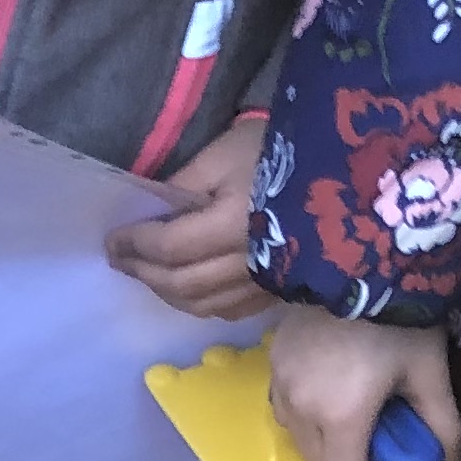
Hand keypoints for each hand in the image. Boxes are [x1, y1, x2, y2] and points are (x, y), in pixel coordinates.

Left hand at [107, 113, 277, 321]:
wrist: (347, 173)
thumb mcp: (226, 151)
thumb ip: (185, 185)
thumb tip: (153, 211)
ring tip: (146, 276)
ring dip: (167, 293)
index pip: (169, 247)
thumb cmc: (282, 150)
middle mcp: (245, 264)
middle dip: (144, 273)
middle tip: (119, 260)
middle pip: (181, 283)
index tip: (112, 239)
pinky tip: (186, 292)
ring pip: (202, 305)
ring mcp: (263, 284)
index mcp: (231, 225)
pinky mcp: (277, 291)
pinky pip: (229, 311)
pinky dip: (199, 305)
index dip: (136, 246)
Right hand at [265, 307, 458, 460]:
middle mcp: (302, 410)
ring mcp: (281, 386)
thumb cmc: (402, 315)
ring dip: (324, 440)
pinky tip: (330, 382)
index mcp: (342, 417)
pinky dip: (307, 412)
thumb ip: (442, 430)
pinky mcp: (271, 364)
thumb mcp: (430, 372)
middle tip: (375, 428)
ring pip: (299, 443)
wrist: (360, 251)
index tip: (386, 459)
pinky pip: (285, 411)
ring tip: (352, 400)